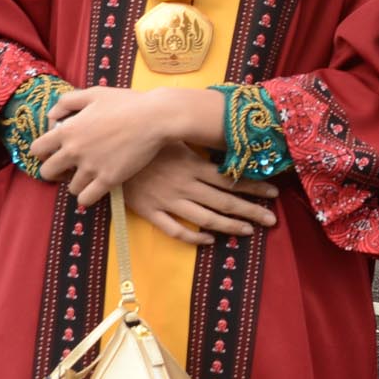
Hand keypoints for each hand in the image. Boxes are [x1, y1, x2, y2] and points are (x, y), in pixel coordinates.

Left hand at [29, 86, 182, 207]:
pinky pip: (86, 199)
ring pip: (70, 188)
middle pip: (47, 172)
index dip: (42, 153)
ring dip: (76, 184)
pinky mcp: (109, 179)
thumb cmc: (126, 103)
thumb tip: (52, 116)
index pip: (37, 149)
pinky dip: (88, 197)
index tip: (53, 153)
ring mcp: (91, 167)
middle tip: (67, 169)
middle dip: (55, 172)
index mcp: (67, 130)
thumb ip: (67, 102)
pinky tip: (96, 189)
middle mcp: (74, 151)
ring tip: (88, 177)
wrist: (155, 117)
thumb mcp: (93, 93)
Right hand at [122, 141, 280, 244]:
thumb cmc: (142, 139)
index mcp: (192, 166)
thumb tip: (223, 137)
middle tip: (272, 220)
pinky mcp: (150, 212)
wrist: (105, 152)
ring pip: (205, 220)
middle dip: (251, 211)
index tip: (273, 193)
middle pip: (224, 202)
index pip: (230, 179)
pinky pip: (175, 230)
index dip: (254, 187)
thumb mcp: (173, 137)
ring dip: (229, 227)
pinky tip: (209, 241)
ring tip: (248, 231)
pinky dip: (194, 238)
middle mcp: (184, 185)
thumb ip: (197, 144)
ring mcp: (167, 201)